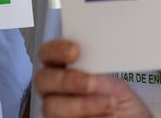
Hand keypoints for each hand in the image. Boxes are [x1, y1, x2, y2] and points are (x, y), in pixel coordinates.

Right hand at [34, 39, 149, 116]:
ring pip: (50, 105)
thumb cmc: (117, 98)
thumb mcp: (116, 83)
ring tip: (108, 103)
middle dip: (67, 80)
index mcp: (64, 68)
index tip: (75, 51)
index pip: (48, 53)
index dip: (56, 50)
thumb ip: (100, 73)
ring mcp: (54, 108)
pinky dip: (84, 117)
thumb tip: (92, 64)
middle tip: (92, 83)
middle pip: (43, 79)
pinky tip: (101, 115)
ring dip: (81, 104)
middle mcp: (54, 88)